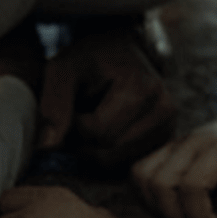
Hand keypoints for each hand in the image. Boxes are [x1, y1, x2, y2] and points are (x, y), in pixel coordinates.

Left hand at [38, 23, 175, 171]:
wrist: (122, 51)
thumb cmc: (91, 58)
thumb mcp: (64, 68)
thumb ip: (54, 103)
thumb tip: (48, 147)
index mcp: (143, 86)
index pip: (99, 132)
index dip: (75, 125)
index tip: (74, 105)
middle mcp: (164, 109)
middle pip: (108, 152)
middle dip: (83, 142)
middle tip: (81, 115)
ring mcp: (168, 127)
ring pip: (117, 164)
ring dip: (95, 151)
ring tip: (94, 121)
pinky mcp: (166, 140)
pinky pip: (127, 166)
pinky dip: (109, 156)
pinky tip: (107, 132)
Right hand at [132, 101, 216, 217]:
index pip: (193, 186)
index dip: (200, 216)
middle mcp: (192, 142)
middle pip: (162, 184)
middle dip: (176, 216)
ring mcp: (175, 143)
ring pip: (144, 177)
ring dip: (157, 206)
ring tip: (184, 215)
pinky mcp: (165, 147)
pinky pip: (139, 170)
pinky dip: (146, 192)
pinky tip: (169, 203)